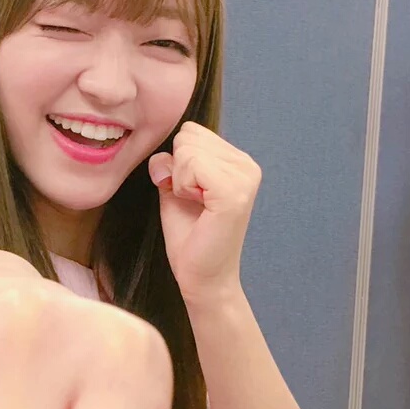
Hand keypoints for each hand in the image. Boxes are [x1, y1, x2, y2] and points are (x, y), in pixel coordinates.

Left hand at [149, 122, 260, 304]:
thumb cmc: (190, 237)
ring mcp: (245, 177)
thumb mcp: (175, 189)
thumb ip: (170, 163)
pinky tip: (198, 207)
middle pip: (188, 135)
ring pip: (187, 148)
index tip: (190, 193)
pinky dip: (182, 186)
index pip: (191, 130)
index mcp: (238, 161)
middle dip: (178, 169)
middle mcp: (248, 164)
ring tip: (197, 206)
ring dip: (180, 180)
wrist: (203, 277)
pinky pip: (191, 163)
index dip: (178, 161)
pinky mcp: (234, 191)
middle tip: (193, 201)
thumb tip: (162, 154)